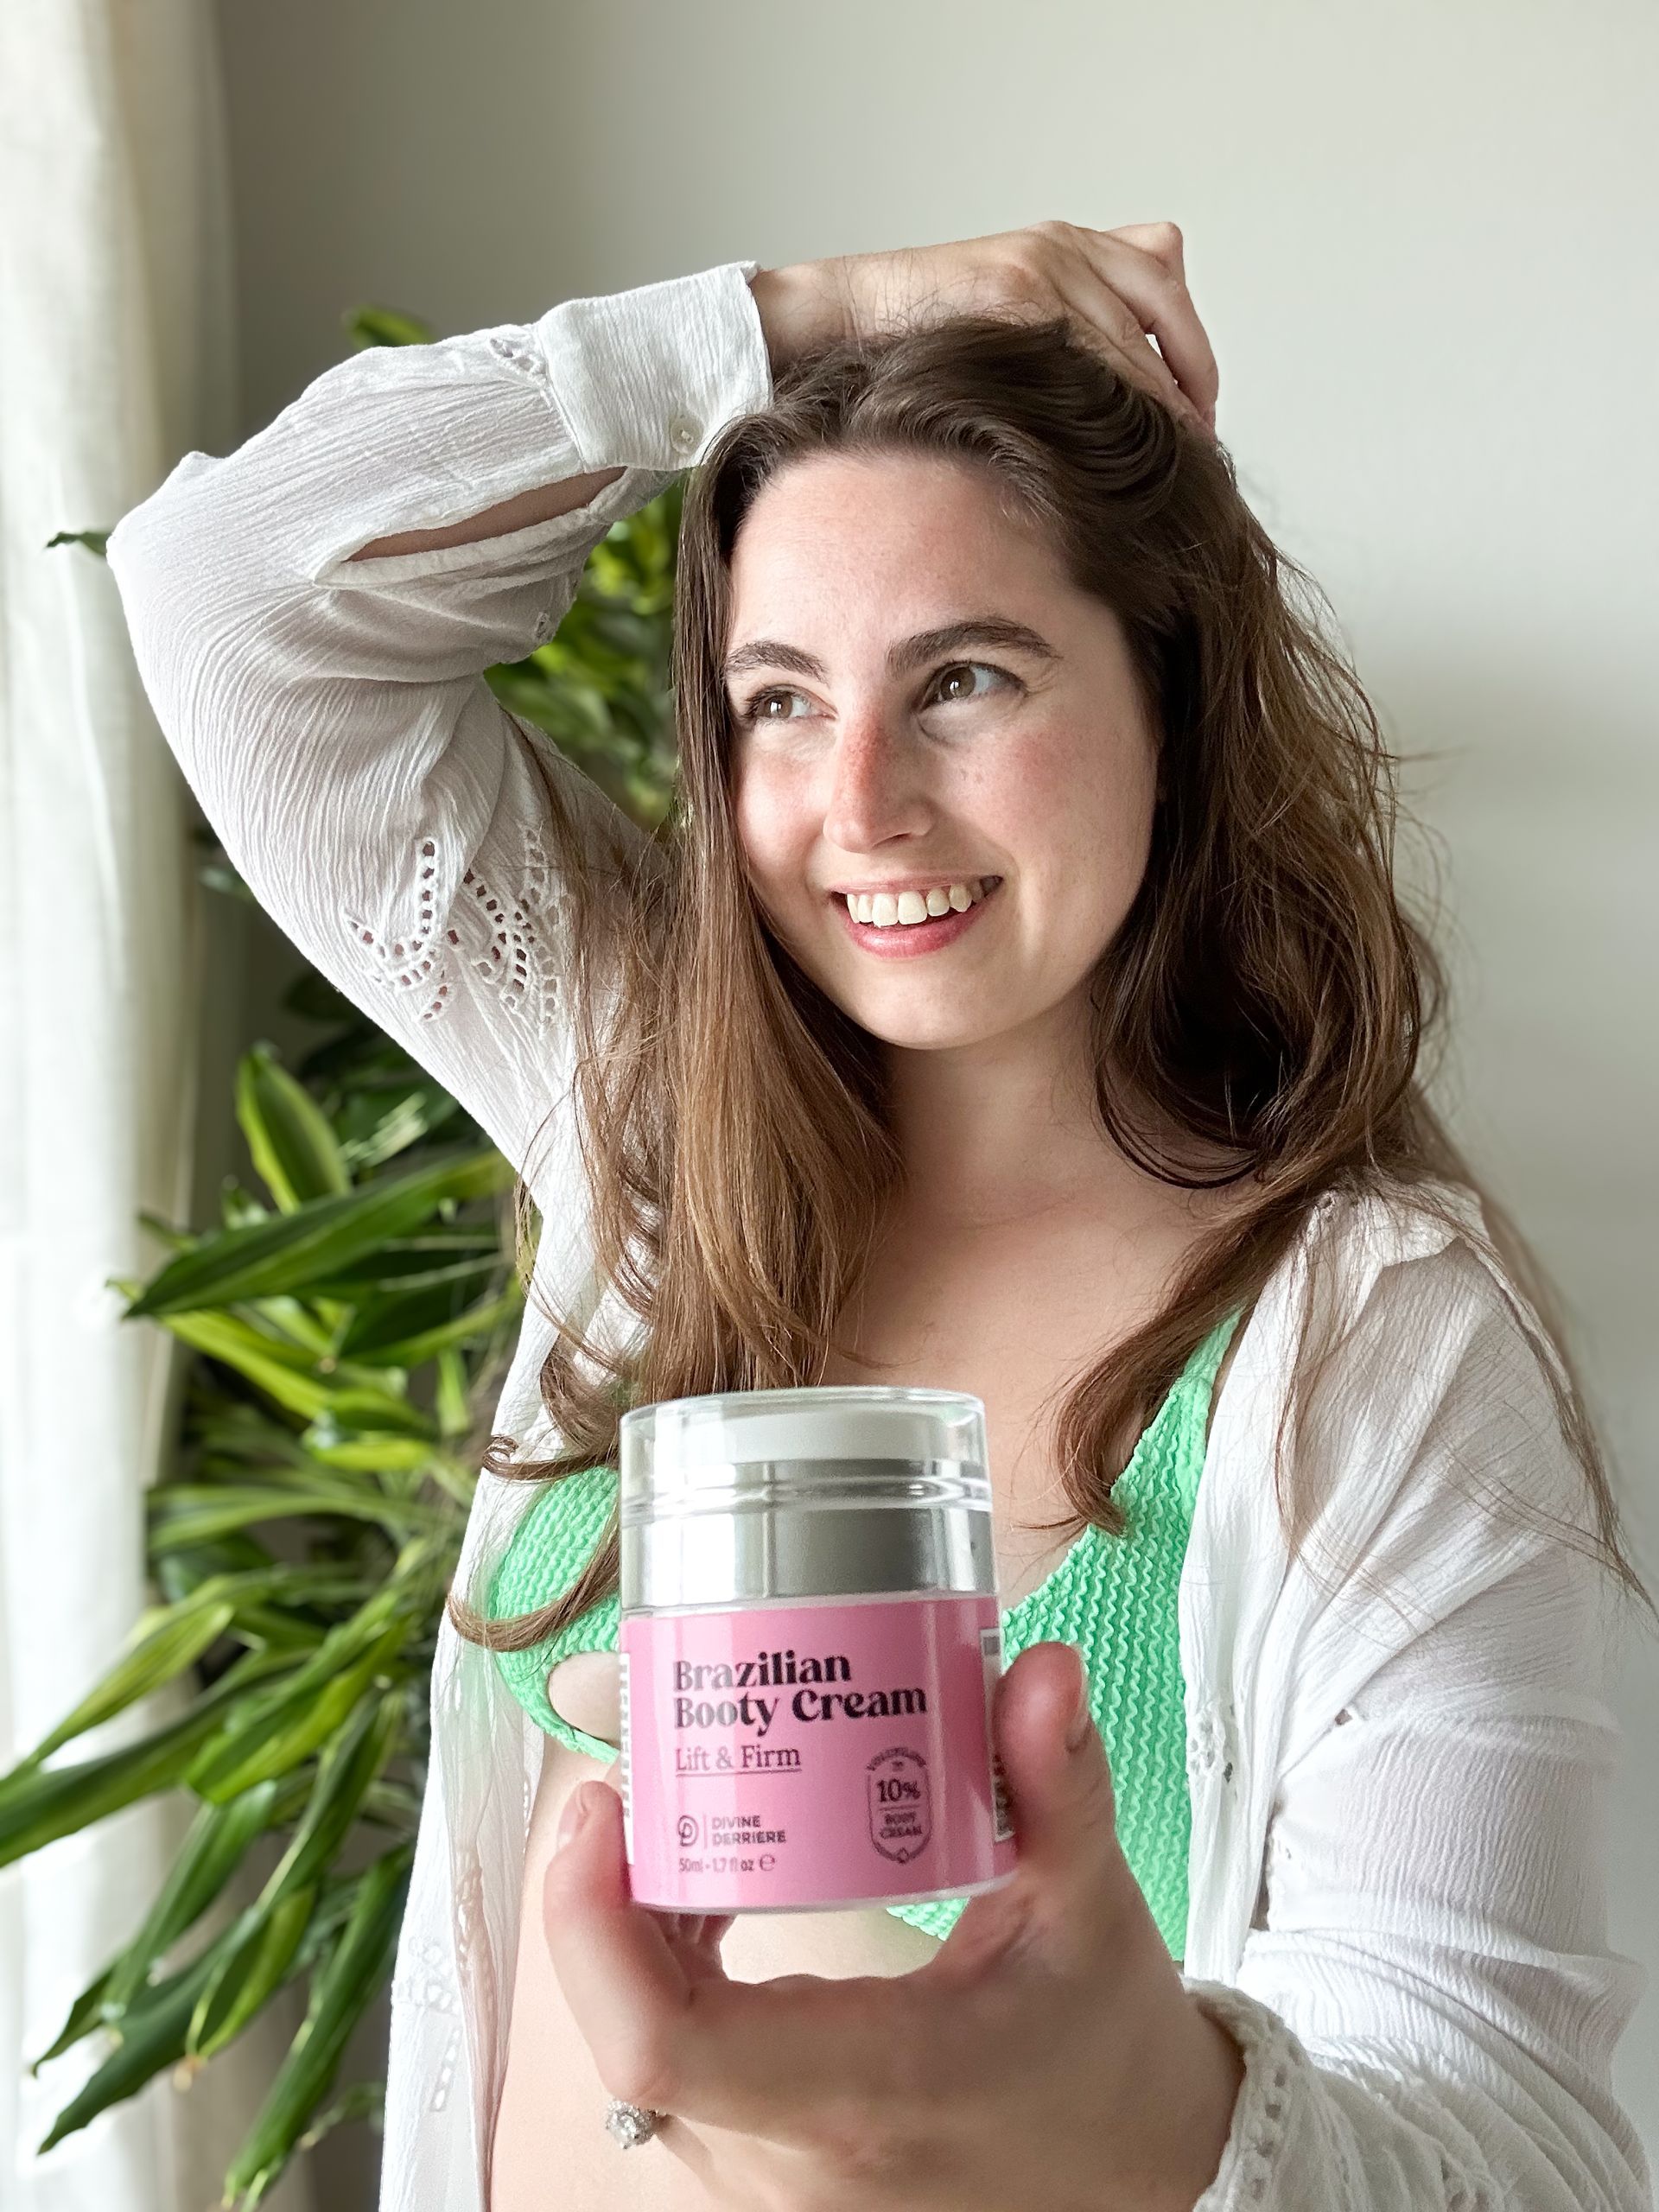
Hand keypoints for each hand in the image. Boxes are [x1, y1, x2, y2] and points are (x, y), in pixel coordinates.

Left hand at [543, 1640, 1244, 2211]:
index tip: (603, 1804)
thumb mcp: (1092, 1908)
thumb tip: (1043, 1669)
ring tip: (662, 1816)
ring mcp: (770, 2182)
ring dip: (627, 1935)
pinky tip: (692, 1892)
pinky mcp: (765, 2172)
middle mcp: (797, 2160)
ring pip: (638, 2057)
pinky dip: (659, 1975)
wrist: (1131, 2174)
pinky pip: (671, 2075)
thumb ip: (1061, 1784)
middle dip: (605, 1898)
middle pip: (630, 2034)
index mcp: (870, 2088)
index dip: (593, 1924)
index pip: (665, 2043)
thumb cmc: (1105, 2046)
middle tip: (637, 1774)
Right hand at [749, 220, 1217, 436]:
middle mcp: (1063, 247)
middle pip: (1164, 310)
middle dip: (1189, 382)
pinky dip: (1116, 406)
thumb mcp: (1000, 305)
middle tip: (1201, 441)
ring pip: (1131, 343)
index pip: (1163, 281)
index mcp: (1065, 242)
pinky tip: (1123, 447)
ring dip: (1160, 406)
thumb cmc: (919, 331)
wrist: (845, 318)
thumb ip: (1059, 317)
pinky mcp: (1016, 299)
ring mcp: (1042, 269)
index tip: (1201, 406)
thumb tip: (1119, 374)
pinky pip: (1089, 359)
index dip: (1192, 350)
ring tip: (1174, 459)